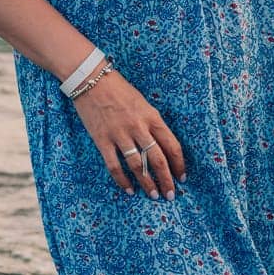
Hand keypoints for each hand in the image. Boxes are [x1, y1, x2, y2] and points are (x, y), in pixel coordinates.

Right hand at [71, 68, 186, 199]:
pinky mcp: (102, 140)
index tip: (182, 177)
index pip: (172, 145)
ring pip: (137, 166)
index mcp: (152, 117)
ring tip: (153, 195)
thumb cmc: (119, 89)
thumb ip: (152, 123)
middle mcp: (138, 127)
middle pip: (157, 160)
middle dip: (166, 180)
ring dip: (146, 183)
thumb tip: (161, 146)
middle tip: (171, 195)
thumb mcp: (142, 103)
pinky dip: (122, 180)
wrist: (91, 79)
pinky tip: (128, 190)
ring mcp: (120, 134)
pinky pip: (114, 166)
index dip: (179, 164)